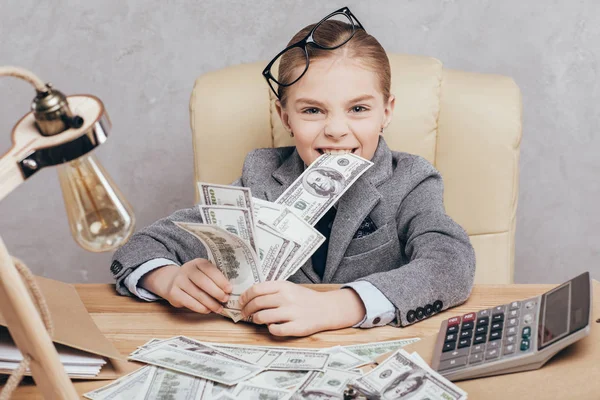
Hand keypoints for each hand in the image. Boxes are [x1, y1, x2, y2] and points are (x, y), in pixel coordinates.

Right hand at [139, 258, 231, 314]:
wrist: (173, 281)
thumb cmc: (196, 279)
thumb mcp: (204, 273)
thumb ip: (215, 278)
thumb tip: (230, 291)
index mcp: (198, 262)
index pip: (210, 270)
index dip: (220, 280)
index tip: (229, 289)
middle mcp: (187, 269)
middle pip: (203, 282)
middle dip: (216, 292)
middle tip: (225, 299)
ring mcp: (178, 281)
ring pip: (197, 293)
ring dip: (210, 303)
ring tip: (219, 308)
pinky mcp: (173, 293)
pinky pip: (189, 302)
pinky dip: (200, 307)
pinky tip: (207, 310)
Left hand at [238, 281, 365, 336]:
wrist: (326, 309)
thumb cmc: (303, 298)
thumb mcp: (289, 287)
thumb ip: (271, 290)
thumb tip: (248, 297)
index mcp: (283, 286)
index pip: (256, 289)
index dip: (245, 297)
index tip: (241, 302)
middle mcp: (287, 298)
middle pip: (257, 303)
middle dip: (246, 310)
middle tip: (244, 313)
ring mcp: (292, 313)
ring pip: (263, 317)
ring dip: (256, 319)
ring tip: (257, 320)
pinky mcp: (297, 327)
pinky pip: (275, 330)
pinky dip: (270, 329)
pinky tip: (272, 327)